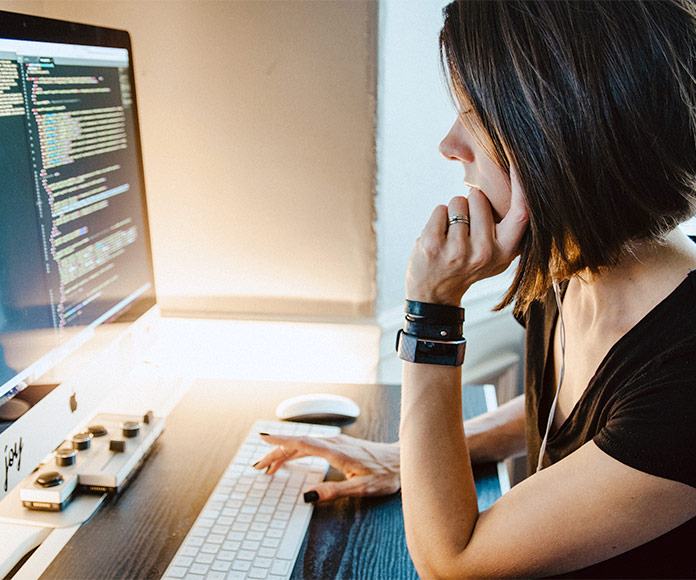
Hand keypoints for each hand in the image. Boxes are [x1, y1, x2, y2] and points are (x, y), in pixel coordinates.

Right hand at [253, 433, 400, 501]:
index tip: (263, 440)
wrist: (402, 460)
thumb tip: (308, 495)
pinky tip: (292, 457)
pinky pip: (311, 444)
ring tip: (270, 466)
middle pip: (298, 443)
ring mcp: (336, 442)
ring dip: (285, 452)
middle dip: (276, 453)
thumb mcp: (361, 488)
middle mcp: (334, 442)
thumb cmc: (385, 474)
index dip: (281, 442)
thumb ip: (333, 491)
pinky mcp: (339, 444)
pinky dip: (297, 450)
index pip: (302, 443)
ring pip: (304, 443)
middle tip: (259, 466)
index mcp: (336, 451)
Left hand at [406, 165, 528, 304]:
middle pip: (479, 197)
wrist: (435, 294)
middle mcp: (485, 252)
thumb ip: (509, 227)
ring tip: (452, 236)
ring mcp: (458, 250)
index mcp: (506, 252)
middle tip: (466, 231)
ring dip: (453, 213)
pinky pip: (440, 209)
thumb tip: (521, 183)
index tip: (519, 161)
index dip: (522, 185)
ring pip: (458, 201)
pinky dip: (437, 218)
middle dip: (471, 203)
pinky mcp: (433, 245)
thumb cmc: (468, 266)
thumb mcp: (498, 254)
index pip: (521, 213)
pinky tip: (438, 239)